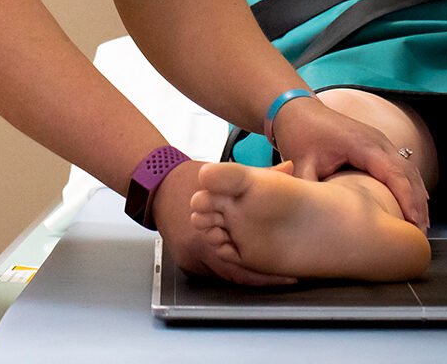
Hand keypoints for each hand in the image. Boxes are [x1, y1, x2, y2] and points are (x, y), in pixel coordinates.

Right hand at [151, 159, 296, 285]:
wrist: (157, 185)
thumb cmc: (192, 180)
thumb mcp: (227, 177)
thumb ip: (260, 175)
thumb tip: (289, 167)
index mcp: (213, 230)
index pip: (245, 264)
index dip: (268, 273)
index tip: (289, 276)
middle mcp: (201, 248)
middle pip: (236, 275)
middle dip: (261, 277)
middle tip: (285, 278)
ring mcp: (191, 258)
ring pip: (225, 275)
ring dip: (245, 273)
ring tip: (271, 272)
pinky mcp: (186, 261)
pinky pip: (213, 271)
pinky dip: (228, 268)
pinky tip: (244, 263)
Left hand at [269, 97, 429, 227]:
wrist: (299, 110)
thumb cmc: (302, 134)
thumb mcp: (301, 163)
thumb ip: (308, 188)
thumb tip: (313, 216)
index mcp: (362, 144)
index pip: (394, 172)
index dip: (407, 198)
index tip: (413, 222)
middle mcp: (378, 141)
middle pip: (408, 172)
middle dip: (417, 202)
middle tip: (420, 232)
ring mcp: (381, 142)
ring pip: (409, 170)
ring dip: (417, 195)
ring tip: (420, 225)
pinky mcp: (379, 147)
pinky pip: (401, 167)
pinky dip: (410, 187)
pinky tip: (413, 206)